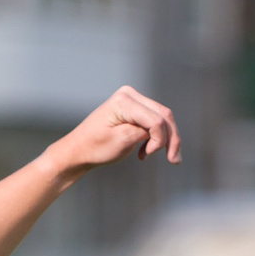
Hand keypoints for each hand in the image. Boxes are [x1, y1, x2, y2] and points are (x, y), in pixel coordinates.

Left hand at [51, 86, 180, 172]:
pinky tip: (146, 152)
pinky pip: (154, 120)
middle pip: (164, 115)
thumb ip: (146, 132)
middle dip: (172, 139)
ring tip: (168, 158)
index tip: (147, 156)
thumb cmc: (96, 147)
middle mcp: (130, 94)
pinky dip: (155, 137)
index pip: (156, 120)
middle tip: (175, 161)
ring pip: (162, 117)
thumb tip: (163, 130)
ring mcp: (132, 98)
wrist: (79, 149)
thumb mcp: (124, 141)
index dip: (161, 140)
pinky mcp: (133, 107)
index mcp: (124, 101)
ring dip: (166, 139)